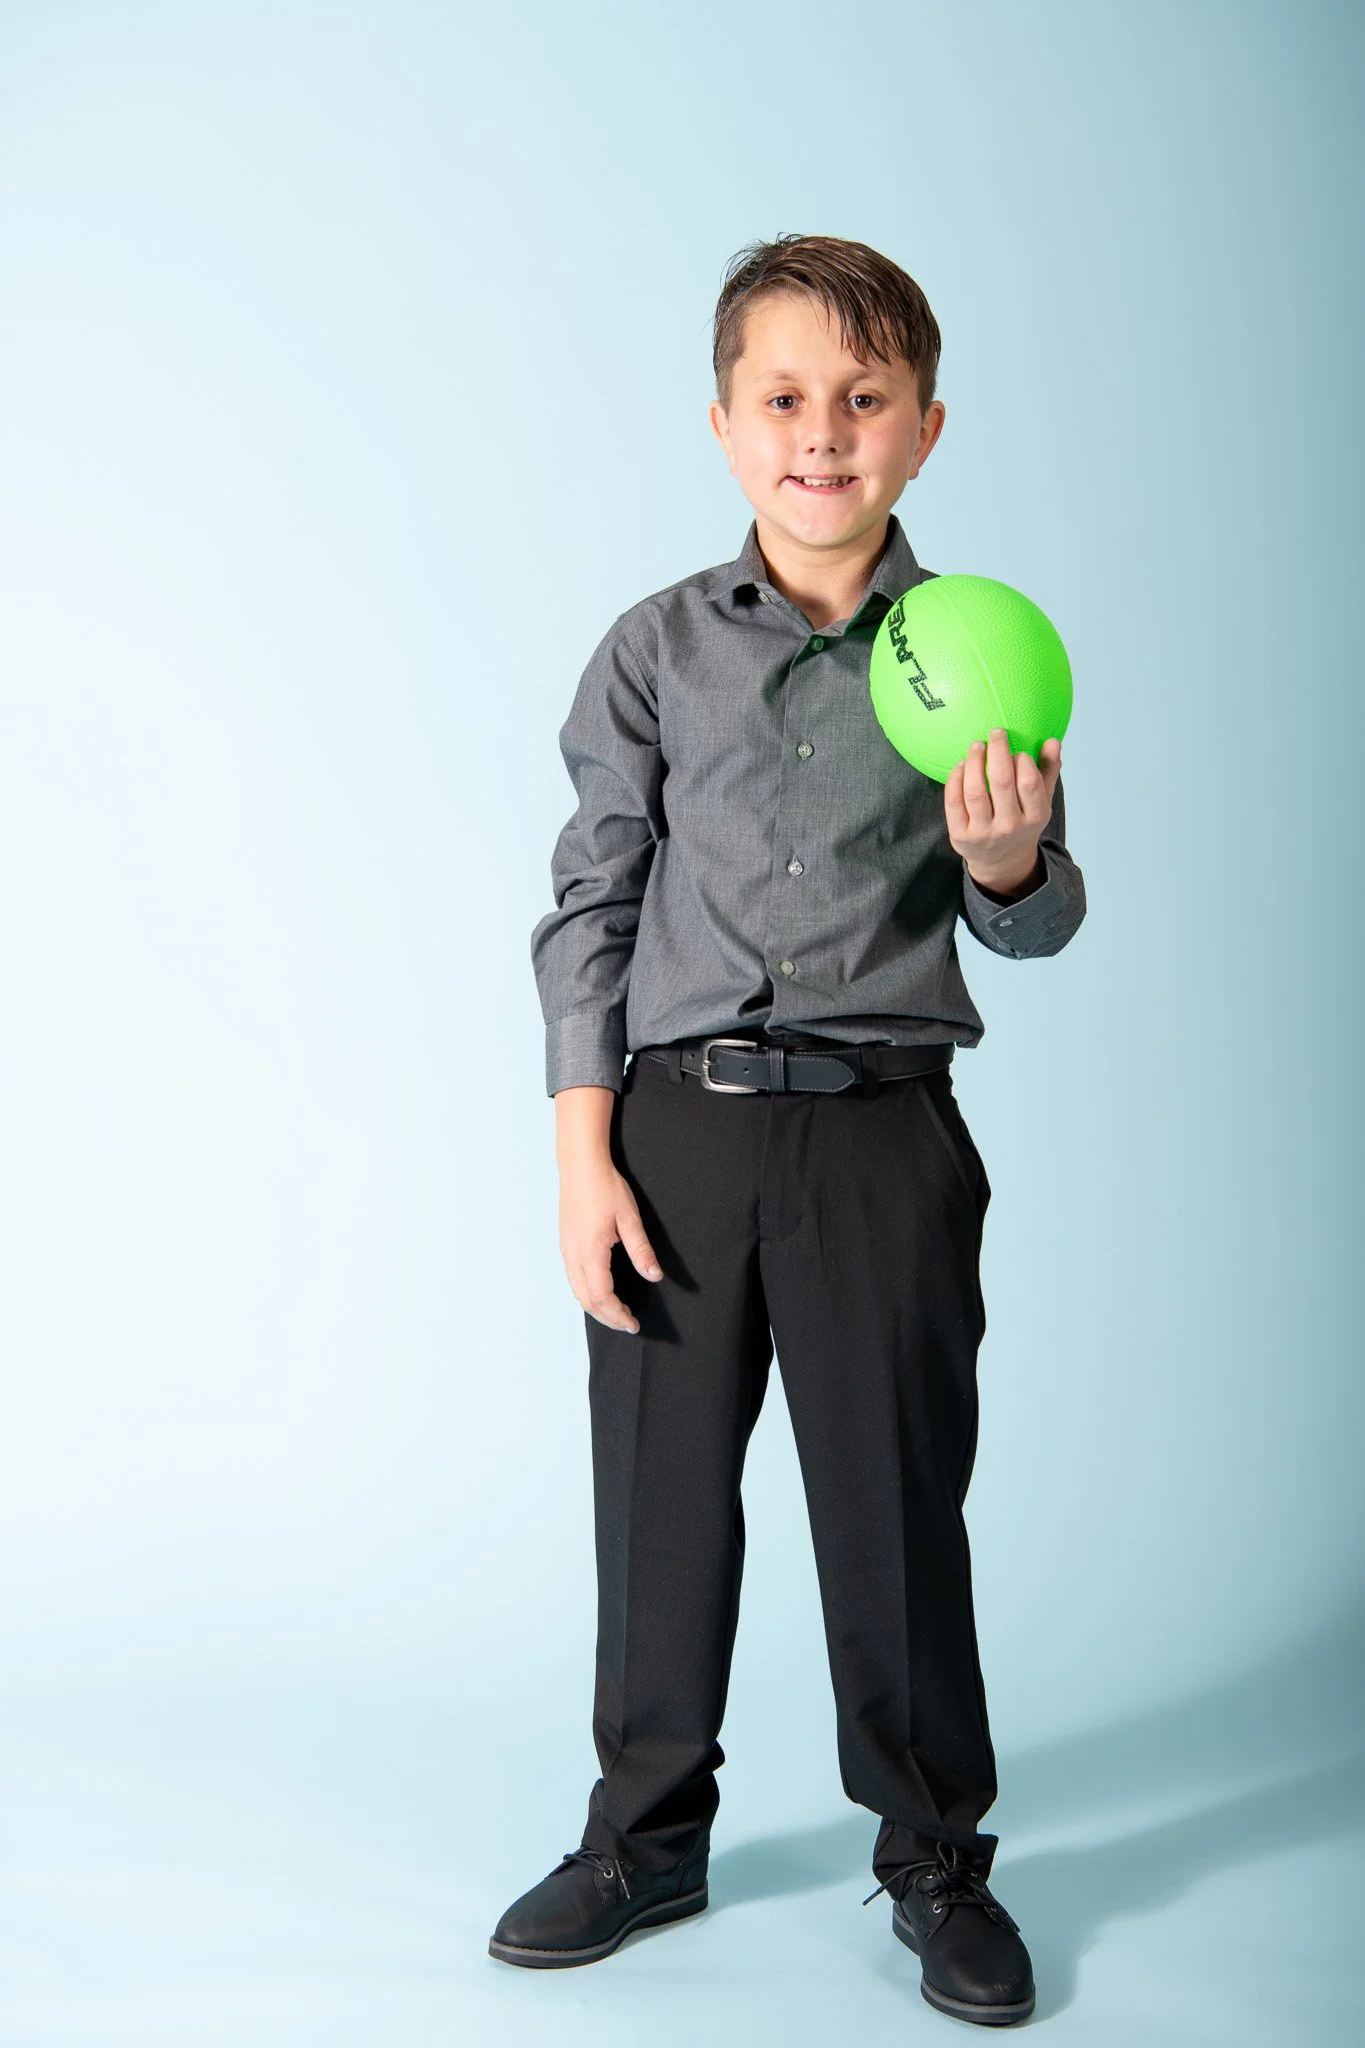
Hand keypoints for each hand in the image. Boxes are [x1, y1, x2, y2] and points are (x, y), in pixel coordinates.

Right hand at [560, 1156, 662, 1334]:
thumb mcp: (629, 1219)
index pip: (603, 1297)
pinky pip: (573, 1279)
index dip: (618, 1315)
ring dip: (596, 1307)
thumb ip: (641, 1250)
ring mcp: (566, 1251)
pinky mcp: (565, 1244)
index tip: (634, 1324)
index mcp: (590, 1253)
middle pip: (587, 1300)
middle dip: (607, 1317)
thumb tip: (654, 1276)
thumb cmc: (605, 1188)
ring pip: (577, 1292)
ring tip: (616, 1313)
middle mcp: (573, 1256)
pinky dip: (587, 1294)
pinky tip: (599, 1292)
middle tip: (627, 1325)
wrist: (580, 1166)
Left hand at [946, 729, 1060, 897]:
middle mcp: (1009, 827)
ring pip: (975, 791)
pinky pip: (954, 801)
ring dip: (974, 762)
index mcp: (1034, 817)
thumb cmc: (1022, 823)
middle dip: (998, 751)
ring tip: (976, 746)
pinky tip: (961, 765)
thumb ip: (1048, 771)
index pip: (1029, 783)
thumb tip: (1052, 742)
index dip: (1022, 761)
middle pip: (1001, 782)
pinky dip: (955, 779)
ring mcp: (983, 833)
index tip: (1016, 751)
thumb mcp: (1041, 802)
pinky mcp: (960, 835)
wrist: (1001, 862)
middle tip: (996, 733)